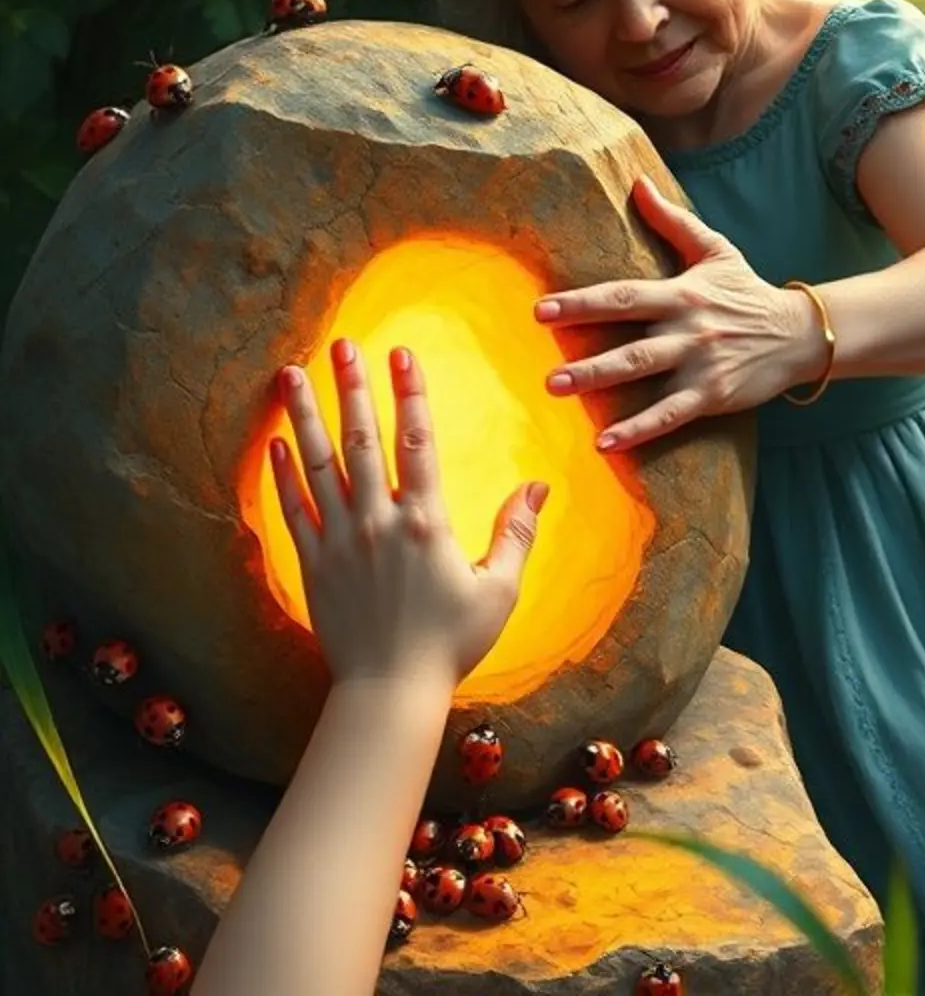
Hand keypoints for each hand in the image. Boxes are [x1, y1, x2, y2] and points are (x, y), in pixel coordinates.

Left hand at [270, 340, 547, 690]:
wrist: (391, 690)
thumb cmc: (451, 643)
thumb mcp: (499, 590)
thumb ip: (516, 532)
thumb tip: (538, 486)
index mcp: (425, 522)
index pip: (416, 441)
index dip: (410, 392)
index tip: (402, 353)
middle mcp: (377, 521)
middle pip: (360, 440)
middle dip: (351, 387)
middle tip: (342, 344)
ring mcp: (339, 541)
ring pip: (318, 465)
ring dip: (305, 416)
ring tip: (292, 374)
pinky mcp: (313, 564)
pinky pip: (292, 509)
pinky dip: (282, 473)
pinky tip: (276, 442)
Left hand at [535, 175, 827, 450]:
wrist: (801, 333)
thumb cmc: (748, 292)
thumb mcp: (715, 250)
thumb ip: (673, 221)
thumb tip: (637, 182)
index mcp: (681, 292)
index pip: (624, 296)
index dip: (582, 302)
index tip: (542, 310)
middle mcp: (687, 327)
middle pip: (629, 340)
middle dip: (586, 356)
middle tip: (547, 370)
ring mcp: (700, 363)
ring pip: (644, 374)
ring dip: (601, 385)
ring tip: (560, 392)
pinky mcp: (713, 394)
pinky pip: (669, 414)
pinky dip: (638, 430)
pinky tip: (605, 443)